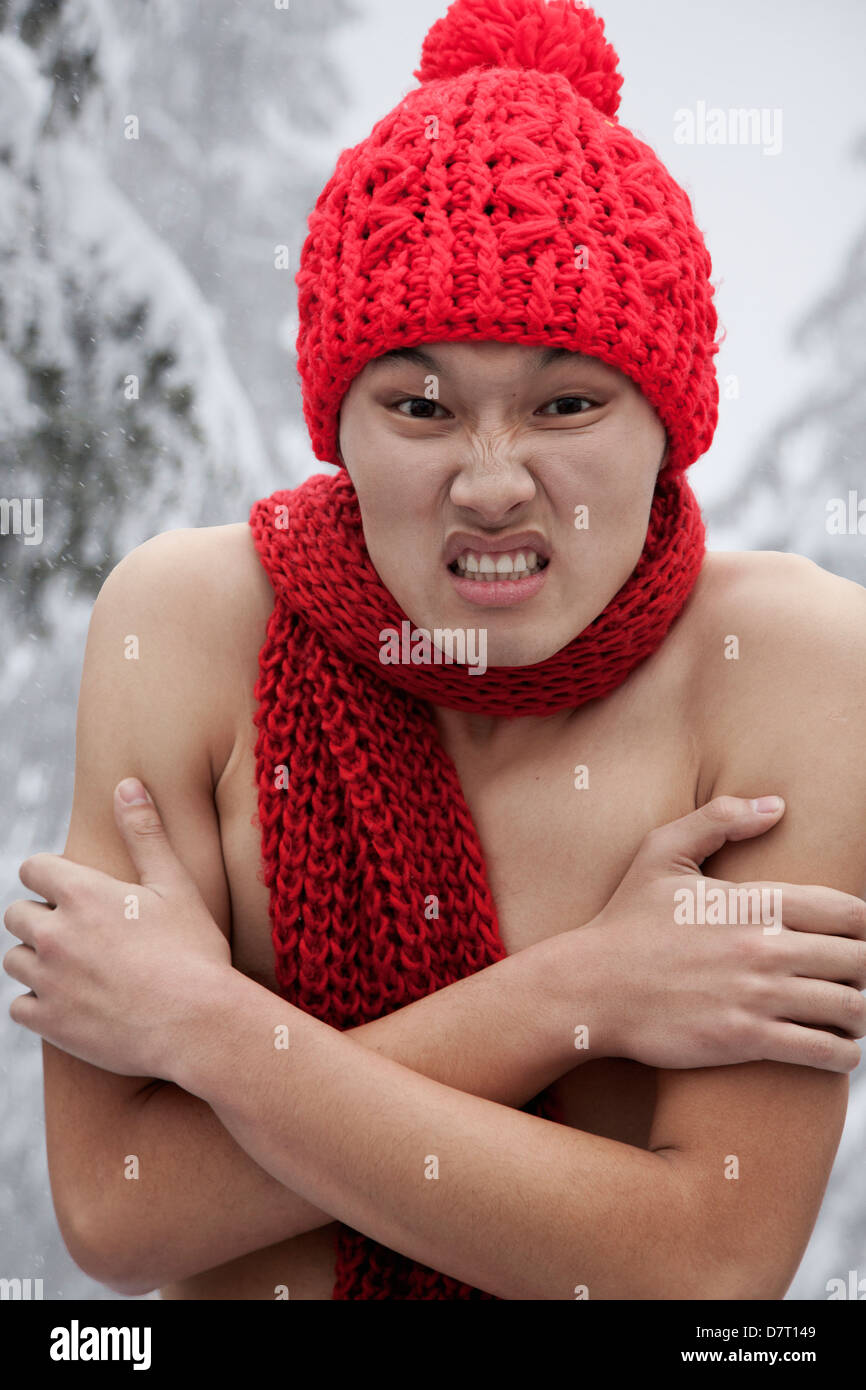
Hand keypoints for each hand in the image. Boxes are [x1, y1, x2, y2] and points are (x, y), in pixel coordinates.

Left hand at [3, 778, 232, 1077]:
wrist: (198, 1024)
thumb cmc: (194, 951)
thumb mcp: (175, 885)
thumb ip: (145, 833)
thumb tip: (127, 784)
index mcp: (82, 894)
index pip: (32, 868)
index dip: (51, 876)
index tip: (72, 890)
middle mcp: (54, 934)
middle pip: (16, 914)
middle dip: (41, 918)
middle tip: (80, 932)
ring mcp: (48, 981)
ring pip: (14, 960)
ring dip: (37, 960)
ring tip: (76, 967)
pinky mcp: (49, 1022)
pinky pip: (19, 1006)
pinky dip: (38, 1004)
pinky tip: (71, 1003)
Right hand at [579, 795, 865, 1072]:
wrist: (589, 987)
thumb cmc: (626, 921)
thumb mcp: (660, 852)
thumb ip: (719, 818)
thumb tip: (777, 807)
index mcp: (752, 901)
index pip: (848, 912)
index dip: (863, 927)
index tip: (853, 938)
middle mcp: (762, 947)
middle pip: (859, 961)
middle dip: (863, 971)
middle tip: (851, 978)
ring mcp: (755, 995)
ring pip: (849, 1007)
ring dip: (857, 1013)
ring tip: (847, 1014)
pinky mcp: (744, 1039)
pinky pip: (823, 1051)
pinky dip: (842, 1053)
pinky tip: (835, 1048)